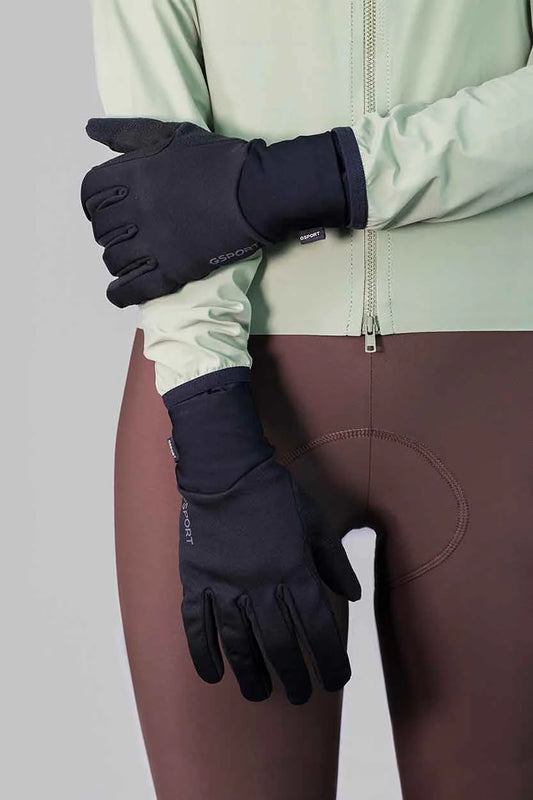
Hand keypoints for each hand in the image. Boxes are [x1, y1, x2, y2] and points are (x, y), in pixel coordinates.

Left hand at [81, 118, 270, 306]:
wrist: (255, 192)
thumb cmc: (217, 160)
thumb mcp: (170, 134)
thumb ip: (126, 133)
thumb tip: (90, 128)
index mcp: (132, 174)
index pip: (90, 194)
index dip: (95, 203)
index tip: (108, 209)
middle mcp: (136, 209)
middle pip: (102, 230)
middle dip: (110, 232)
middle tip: (128, 235)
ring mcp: (152, 242)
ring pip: (113, 260)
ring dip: (118, 261)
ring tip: (132, 259)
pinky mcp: (170, 270)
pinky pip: (131, 290)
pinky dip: (120, 293)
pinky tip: (121, 291)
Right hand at [164, 366, 360, 703]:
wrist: (225, 470)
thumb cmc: (275, 493)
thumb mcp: (316, 522)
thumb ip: (335, 561)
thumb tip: (353, 597)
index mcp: (294, 570)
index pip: (318, 627)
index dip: (331, 658)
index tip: (338, 679)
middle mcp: (260, 585)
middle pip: (280, 643)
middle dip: (295, 674)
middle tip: (301, 695)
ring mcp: (225, 585)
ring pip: (238, 642)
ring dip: (252, 673)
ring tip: (260, 694)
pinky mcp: (197, 580)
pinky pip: (197, 626)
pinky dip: (203, 653)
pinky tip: (213, 676)